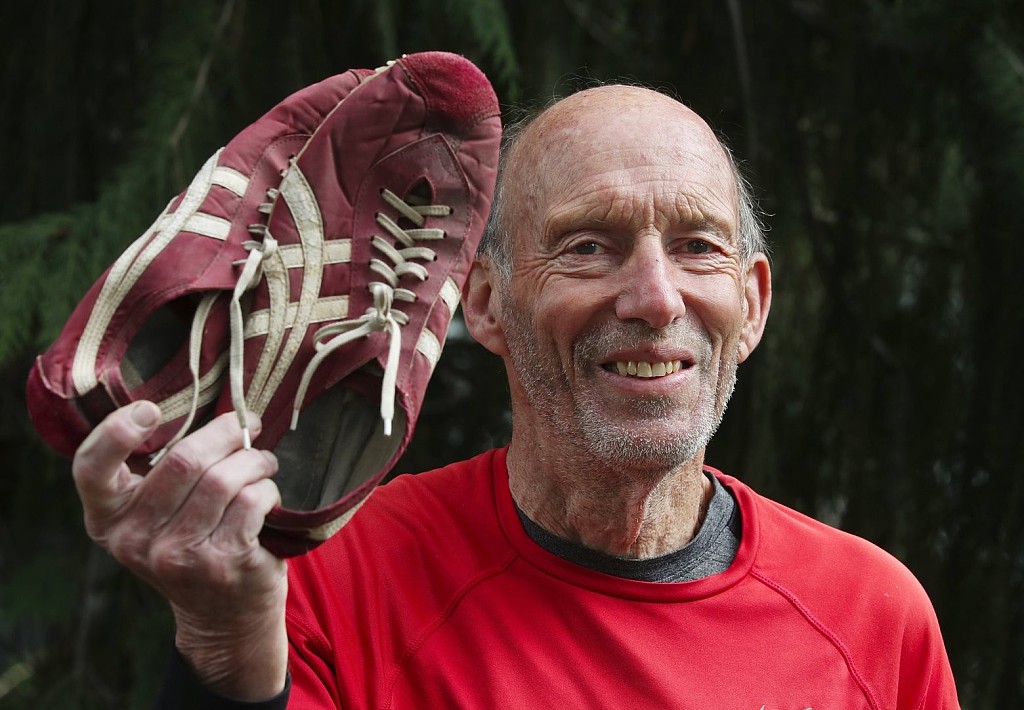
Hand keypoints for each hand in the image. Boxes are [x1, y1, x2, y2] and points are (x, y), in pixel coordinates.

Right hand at [71, 401, 287, 699]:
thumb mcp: (157, 517)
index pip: (91, 469)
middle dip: (224, 434)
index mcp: (109, 519)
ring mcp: (178, 555)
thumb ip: (159, 472)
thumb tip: (207, 411)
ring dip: (253, 461)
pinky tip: (267, 494)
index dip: (116, 432)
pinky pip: (252, 500)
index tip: (151, 410)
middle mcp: (135, 540)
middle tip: (246, 426)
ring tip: (263, 463)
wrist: (223, 617)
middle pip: (182, 460)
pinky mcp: (222, 562)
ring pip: (223, 479)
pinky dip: (267, 488)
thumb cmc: (193, 545)